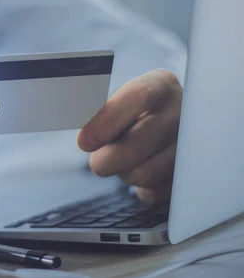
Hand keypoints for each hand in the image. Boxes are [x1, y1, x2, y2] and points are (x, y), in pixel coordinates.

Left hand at [77, 69, 182, 203]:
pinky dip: (141, 188)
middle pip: (132, 150)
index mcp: (161, 86)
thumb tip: (86, 141)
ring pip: (143, 175)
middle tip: (98, 160)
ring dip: (123, 174)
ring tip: (122, 161)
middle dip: (104, 161)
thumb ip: (103, 112)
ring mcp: (191, 144)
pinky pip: (156, 192)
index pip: (136, 99)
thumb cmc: (138, 107)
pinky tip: (142, 169)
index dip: (104, 124)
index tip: (84, 142)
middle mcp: (182, 113)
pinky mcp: (192, 172)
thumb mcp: (124, 96)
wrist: (178, 117)